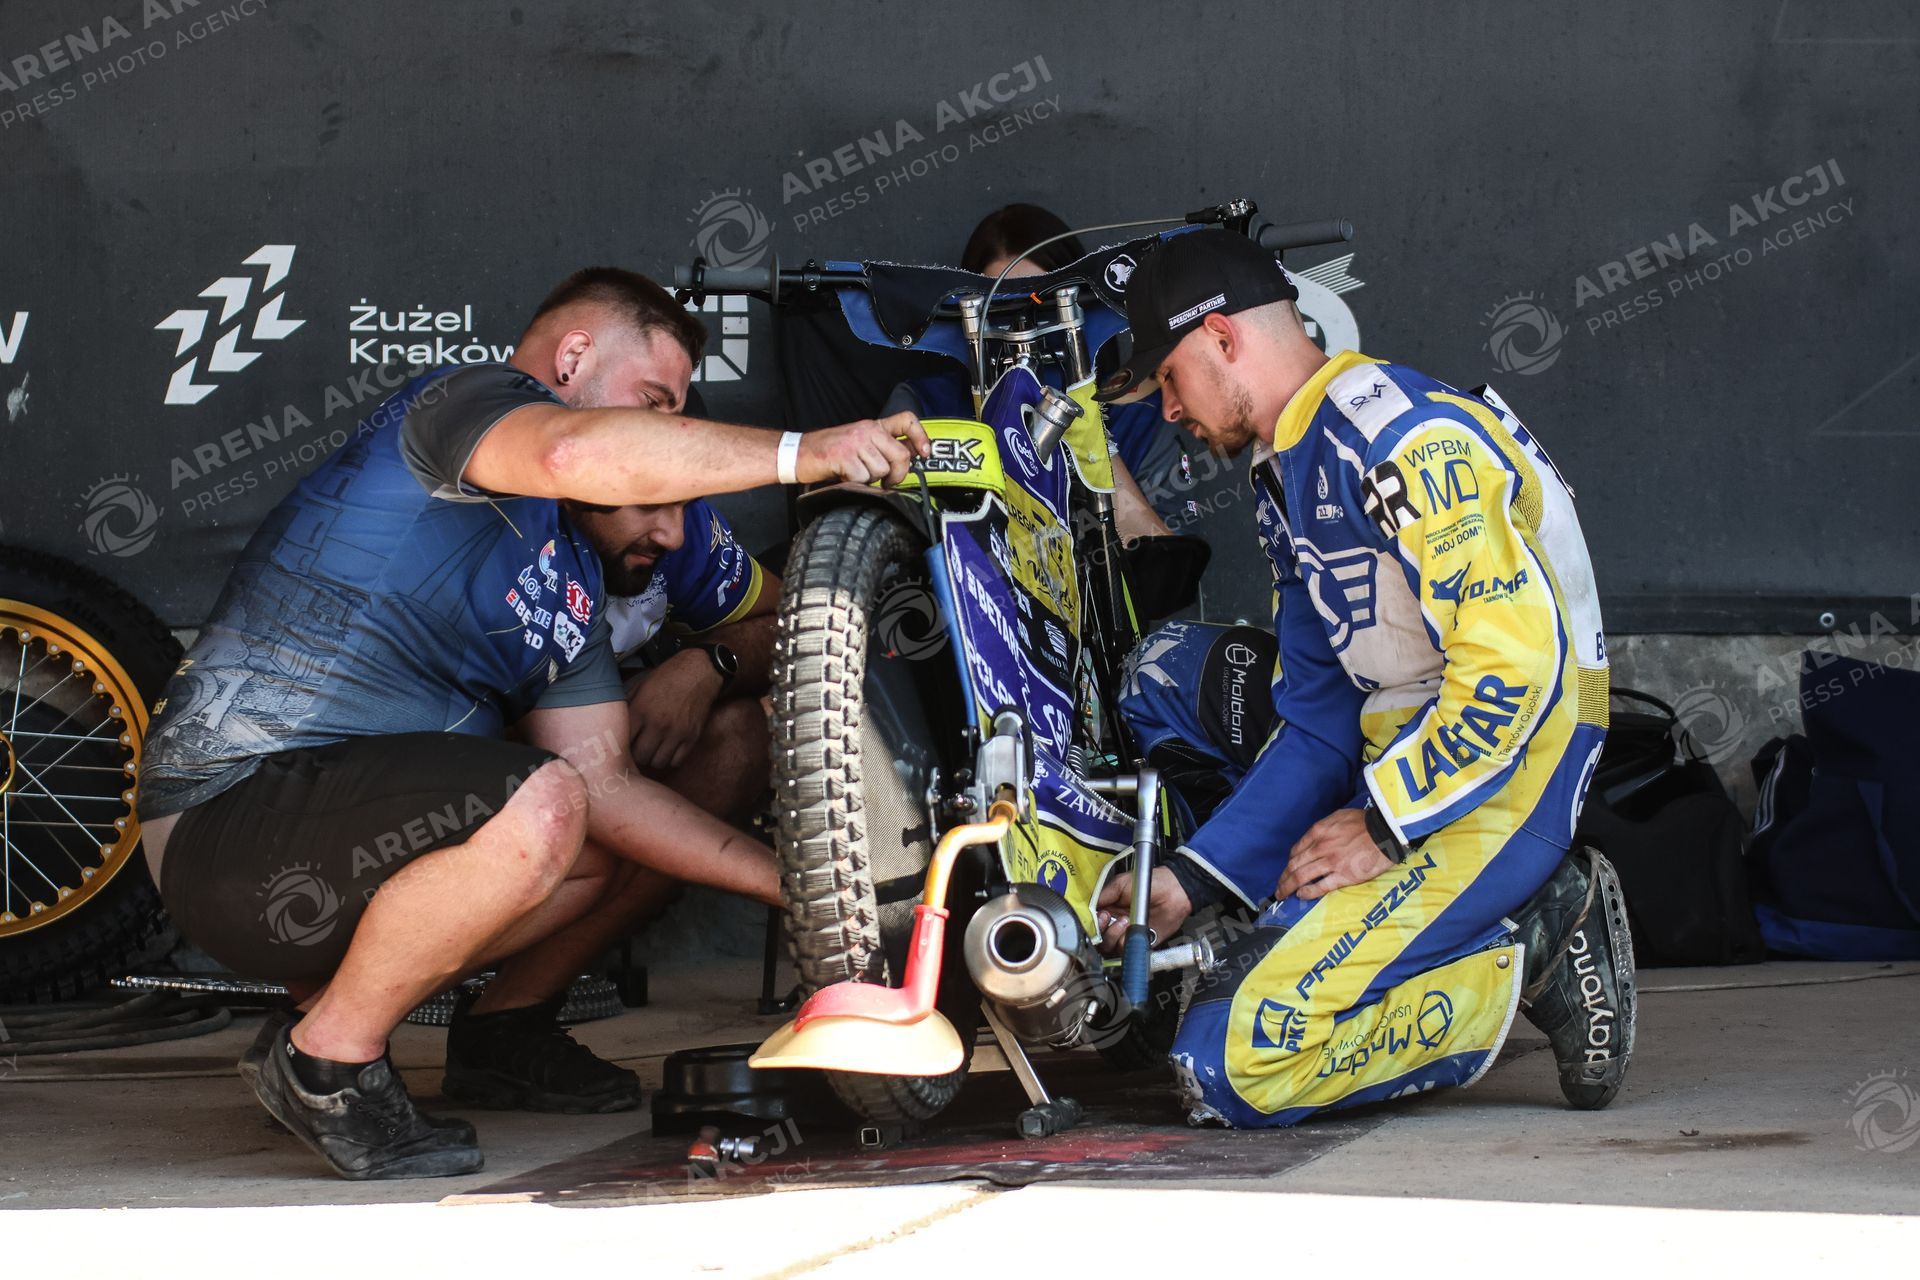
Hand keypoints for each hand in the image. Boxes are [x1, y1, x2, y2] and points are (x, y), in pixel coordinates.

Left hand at [625, 650, 722, 772]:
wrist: (699, 671)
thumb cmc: (668, 677)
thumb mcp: (641, 685)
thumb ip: (628, 705)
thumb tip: (615, 722)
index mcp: (641, 710)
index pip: (624, 742)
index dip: (622, 745)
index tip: (624, 744)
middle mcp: (658, 724)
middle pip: (640, 757)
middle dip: (637, 755)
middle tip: (639, 749)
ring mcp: (676, 732)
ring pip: (658, 763)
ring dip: (654, 758)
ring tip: (654, 750)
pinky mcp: (692, 737)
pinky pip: (676, 761)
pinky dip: (671, 759)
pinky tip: (668, 749)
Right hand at [796, 412, 931, 487]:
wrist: (798, 453)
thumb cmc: (829, 452)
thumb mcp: (859, 443)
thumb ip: (883, 447)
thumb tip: (911, 456)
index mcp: (873, 426)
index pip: (907, 420)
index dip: (921, 437)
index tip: (924, 453)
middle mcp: (867, 430)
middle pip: (901, 455)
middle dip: (898, 475)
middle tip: (888, 482)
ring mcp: (856, 442)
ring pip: (882, 470)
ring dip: (871, 480)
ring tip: (856, 474)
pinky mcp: (845, 456)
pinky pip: (864, 478)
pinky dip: (856, 484)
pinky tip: (845, 477)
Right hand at [1094, 866, 1191, 953]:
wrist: (1173, 891)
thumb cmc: (1149, 884)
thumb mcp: (1121, 883)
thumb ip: (1104, 894)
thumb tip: (1089, 907)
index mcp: (1108, 909)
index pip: (1092, 922)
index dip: (1092, 922)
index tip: (1099, 915)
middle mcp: (1115, 924)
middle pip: (1097, 938)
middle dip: (1101, 930)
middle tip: (1108, 918)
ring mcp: (1126, 934)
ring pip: (1109, 946)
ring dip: (1113, 935)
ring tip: (1124, 921)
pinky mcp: (1139, 942)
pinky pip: (1126, 950)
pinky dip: (1125, 942)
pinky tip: (1131, 929)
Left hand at [1274, 808, 1393, 901]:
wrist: (1386, 832)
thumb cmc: (1365, 822)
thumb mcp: (1338, 817)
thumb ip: (1324, 828)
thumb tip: (1315, 839)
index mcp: (1319, 832)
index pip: (1296, 850)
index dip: (1289, 863)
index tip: (1287, 870)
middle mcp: (1321, 847)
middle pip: (1294, 865)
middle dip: (1283, 878)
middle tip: (1278, 888)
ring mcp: (1331, 863)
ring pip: (1301, 877)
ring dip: (1289, 887)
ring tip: (1283, 895)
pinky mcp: (1343, 876)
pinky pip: (1320, 887)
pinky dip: (1308, 892)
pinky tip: (1301, 895)